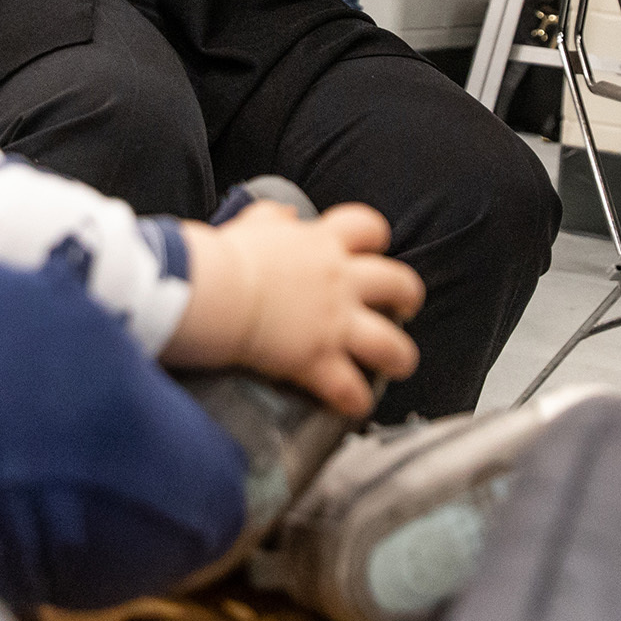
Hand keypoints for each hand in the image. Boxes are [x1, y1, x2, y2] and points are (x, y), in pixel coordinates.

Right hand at [166, 201, 421, 416]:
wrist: (213, 289)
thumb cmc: (225, 258)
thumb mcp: (251, 225)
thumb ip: (272, 218)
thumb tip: (284, 215)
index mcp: (322, 243)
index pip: (367, 227)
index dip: (375, 239)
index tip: (371, 250)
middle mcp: (338, 280)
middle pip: (398, 283)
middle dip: (407, 296)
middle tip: (403, 307)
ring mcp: (333, 322)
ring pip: (391, 344)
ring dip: (399, 357)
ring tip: (397, 364)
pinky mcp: (317, 359)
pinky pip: (350, 389)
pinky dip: (354, 400)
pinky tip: (354, 405)